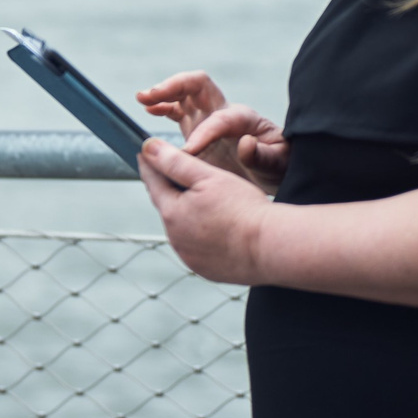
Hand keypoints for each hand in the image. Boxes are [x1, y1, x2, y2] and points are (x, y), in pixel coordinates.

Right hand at [136, 70, 287, 192]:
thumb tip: (245, 143)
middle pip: (197, 85)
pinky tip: (149, 109)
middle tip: (151, 96)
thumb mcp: (279, 163)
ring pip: (183, 94)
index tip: (188, 152)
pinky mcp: (198, 127)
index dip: (203, 133)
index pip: (219, 118)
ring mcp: (209, 117)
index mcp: (243, 119)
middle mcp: (223, 111)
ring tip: (142, 98)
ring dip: (162, 92)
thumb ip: (264, 155)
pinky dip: (162, 106)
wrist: (276, 169)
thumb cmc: (279, 165)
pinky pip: (177, 110)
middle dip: (173, 86)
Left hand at [138, 138, 274, 285]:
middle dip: (170, 190)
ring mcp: (190, 257)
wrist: (273, 247)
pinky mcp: (205, 270)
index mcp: (172, 213)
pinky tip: (216, 228)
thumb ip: (175, 162)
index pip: (153, 182)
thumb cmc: (244, 209)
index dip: (150, 165)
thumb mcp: (208, 176)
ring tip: (203, 203)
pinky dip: (201, 237)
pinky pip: (196, 248)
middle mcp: (175, 238)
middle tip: (173, 175)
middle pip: (167, 206)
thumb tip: (147, 148)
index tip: (145, 155)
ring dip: (186, 215)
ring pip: (181, 228)